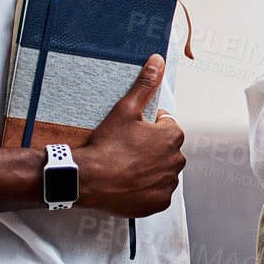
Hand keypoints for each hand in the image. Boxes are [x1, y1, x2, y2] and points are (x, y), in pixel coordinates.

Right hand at [77, 55, 185, 217]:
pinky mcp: (159, 202)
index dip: (146, 128)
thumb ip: (145, 84)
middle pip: (165, 150)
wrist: (87, 179)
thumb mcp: (125, 109)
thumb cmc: (106, 145)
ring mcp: (168, 183)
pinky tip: (129, 183)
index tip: (130, 133)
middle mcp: (177, 160)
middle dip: (149, 149)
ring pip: (161, 171)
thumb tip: (158, 61)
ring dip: (149, 169)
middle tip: (125, 151)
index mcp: (173, 136)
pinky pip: (156, 193)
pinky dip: (146, 189)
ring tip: (125, 167)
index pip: (166, 127)